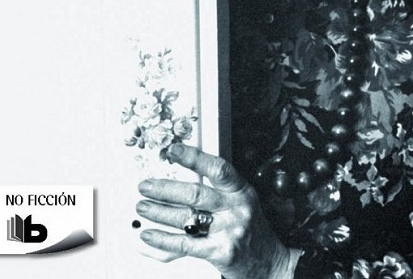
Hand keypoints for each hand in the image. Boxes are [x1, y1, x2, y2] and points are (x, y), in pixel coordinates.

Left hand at [136, 143, 296, 278]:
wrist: (270, 263)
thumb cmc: (250, 228)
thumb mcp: (241, 201)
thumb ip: (217, 189)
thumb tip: (181, 178)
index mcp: (240, 190)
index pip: (217, 168)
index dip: (194, 157)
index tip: (172, 150)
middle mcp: (236, 208)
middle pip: (196, 193)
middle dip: (165, 189)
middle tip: (145, 185)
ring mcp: (229, 231)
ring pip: (187, 218)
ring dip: (159, 212)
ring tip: (142, 207)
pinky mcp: (221, 252)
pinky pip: (186, 244)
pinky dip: (164, 238)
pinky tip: (149, 233)